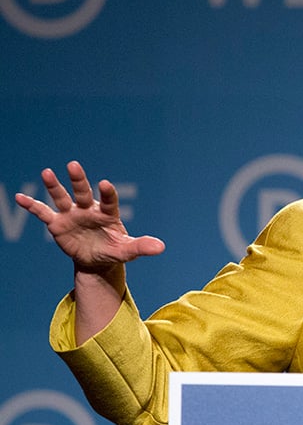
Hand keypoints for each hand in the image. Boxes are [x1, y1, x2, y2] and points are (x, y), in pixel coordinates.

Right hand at [15, 161, 164, 272]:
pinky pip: (43, 213)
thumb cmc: (114, 250)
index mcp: (108, 214)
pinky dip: (31, 205)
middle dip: (79, 180)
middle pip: (83, 192)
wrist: (96, 260)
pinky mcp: (57, 223)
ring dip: (54, 186)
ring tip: (47, 172)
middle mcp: (89, 209)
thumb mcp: (127, 250)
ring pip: (62, 197)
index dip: (107, 193)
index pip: (109, 201)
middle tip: (73, 164)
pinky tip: (19, 197)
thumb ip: (141, 246)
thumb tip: (162, 247)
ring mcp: (72, 215)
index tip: (104, 184)